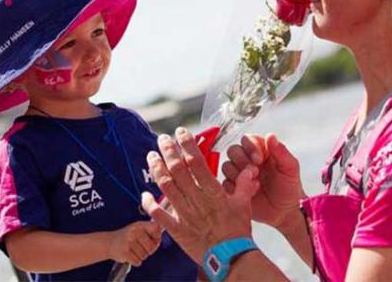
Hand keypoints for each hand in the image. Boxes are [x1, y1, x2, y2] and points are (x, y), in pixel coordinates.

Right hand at [108, 221, 161, 266]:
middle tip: (140, 247)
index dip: (157, 237)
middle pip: (152, 247)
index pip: (156, 228)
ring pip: (145, 256)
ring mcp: (129, 241)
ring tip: (133, 250)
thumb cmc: (128, 237)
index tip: (152, 239)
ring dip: (140, 256)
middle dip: (148, 251)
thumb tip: (162, 232)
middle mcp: (134, 231)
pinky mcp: (125, 252)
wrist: (109, 242)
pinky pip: (138, 262)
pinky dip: (135, 261)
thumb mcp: (138, 229)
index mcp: (140, 225)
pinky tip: (130, 255)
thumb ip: (150, 231)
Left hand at [142, 127, 259, 263]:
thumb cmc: (237, 232)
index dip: (187, 145)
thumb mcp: (244, 205)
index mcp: (213, 192)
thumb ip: (243, 185)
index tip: (181, 133)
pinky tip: (143, 194)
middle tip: (163, 139)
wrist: (231, 258)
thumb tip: (248, 169)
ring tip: (151, 156)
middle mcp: (197, 200)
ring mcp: (185, 214)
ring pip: (166, 186)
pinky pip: (159, 215)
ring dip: (157, 169)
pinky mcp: (177, 229)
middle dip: (168, 151)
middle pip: (178, 169)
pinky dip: (149, 204)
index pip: (197, 162)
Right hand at [221, 133, 303, 230]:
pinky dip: (236, 187)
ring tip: (255, 185)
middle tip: (256, 173)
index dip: (250, 148)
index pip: (247, 139)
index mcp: (260, 150)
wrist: (284, 211)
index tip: (260, 160)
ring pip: (226, 165)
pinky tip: (250, 193)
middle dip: (242, 161)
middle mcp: (246, 159)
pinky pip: (225, 183)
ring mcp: (238, 173)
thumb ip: (281, 152)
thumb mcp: (290, 169)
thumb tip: (271, 136)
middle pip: (233, 150)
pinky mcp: (233, 187)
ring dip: (239, 175)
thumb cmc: (289, 187)